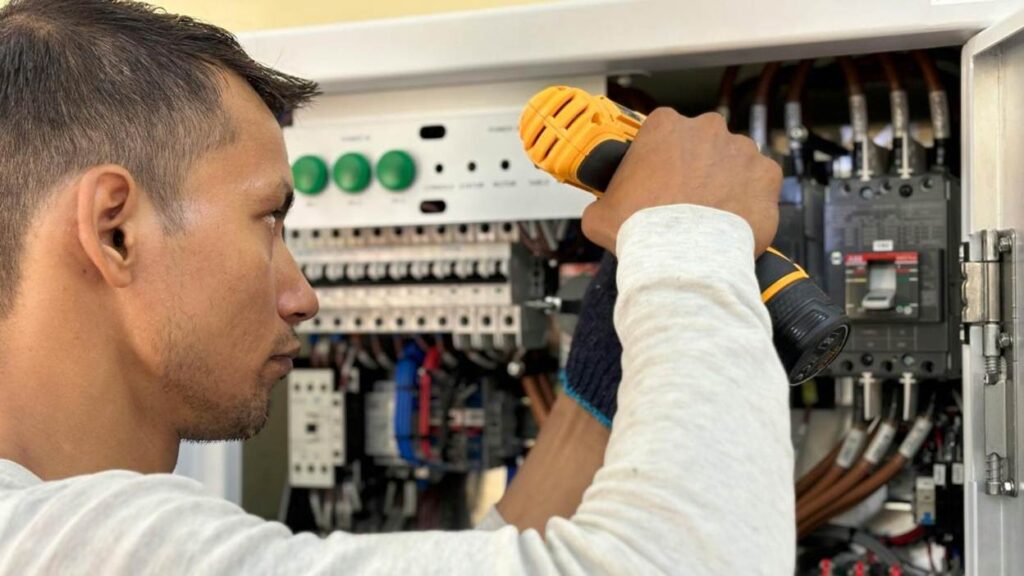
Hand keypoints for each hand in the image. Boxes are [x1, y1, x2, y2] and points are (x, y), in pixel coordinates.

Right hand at [581, 109, 781, 255]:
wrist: (682, 257)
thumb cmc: (642, 229)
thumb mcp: (600, 213)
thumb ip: (604, 201)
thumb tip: (603, 210)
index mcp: (664, 126)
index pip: (663, 133)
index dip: (660, 159)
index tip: (658, 180)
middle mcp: (706, 128)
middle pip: (701, 144)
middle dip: (695, 167)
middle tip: (684, 200)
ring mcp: (742, 149)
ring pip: (733, 162)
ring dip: (724, 181)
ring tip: (710, 214)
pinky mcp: (767, 175)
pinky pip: (760, 183)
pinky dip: (751, 199)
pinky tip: (734, 220)